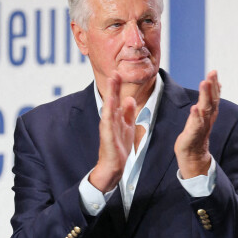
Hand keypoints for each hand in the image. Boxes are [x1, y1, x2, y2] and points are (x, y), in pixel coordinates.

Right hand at [89, 73, 136, 192]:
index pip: (116, 98)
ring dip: (111, 94)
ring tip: (112, 81)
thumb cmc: (118, 147)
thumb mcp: (126, 126)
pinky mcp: (107, 136)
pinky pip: (108, 123)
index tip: (119, 72)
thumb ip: (128, 112)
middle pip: (112, 99)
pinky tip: (109, 104)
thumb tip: (130, 98)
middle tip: (115, 72)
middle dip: (113, 86)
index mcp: (115, 116)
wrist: (113, 165)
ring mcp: (108, 127)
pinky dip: (108, 113)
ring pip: (109, 107)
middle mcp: (110, 119)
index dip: (117, 86)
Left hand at [174, 70, 220, 177]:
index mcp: (210, 114)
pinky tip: (194, 108)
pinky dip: (196, 117)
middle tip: (212, 73)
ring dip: (205, 96)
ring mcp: (201, 127)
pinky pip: (196, 125)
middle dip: (212, 87)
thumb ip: (210, 100)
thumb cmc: (197, 134)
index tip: (214, 71)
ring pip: (205, 110)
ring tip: (204, 83)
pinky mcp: (193, 136)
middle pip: (211, 101)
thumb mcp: (204, 115)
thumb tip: (217, 84)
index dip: (214, 84)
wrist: (193, 157)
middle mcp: (207, 119)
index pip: (214, 97)